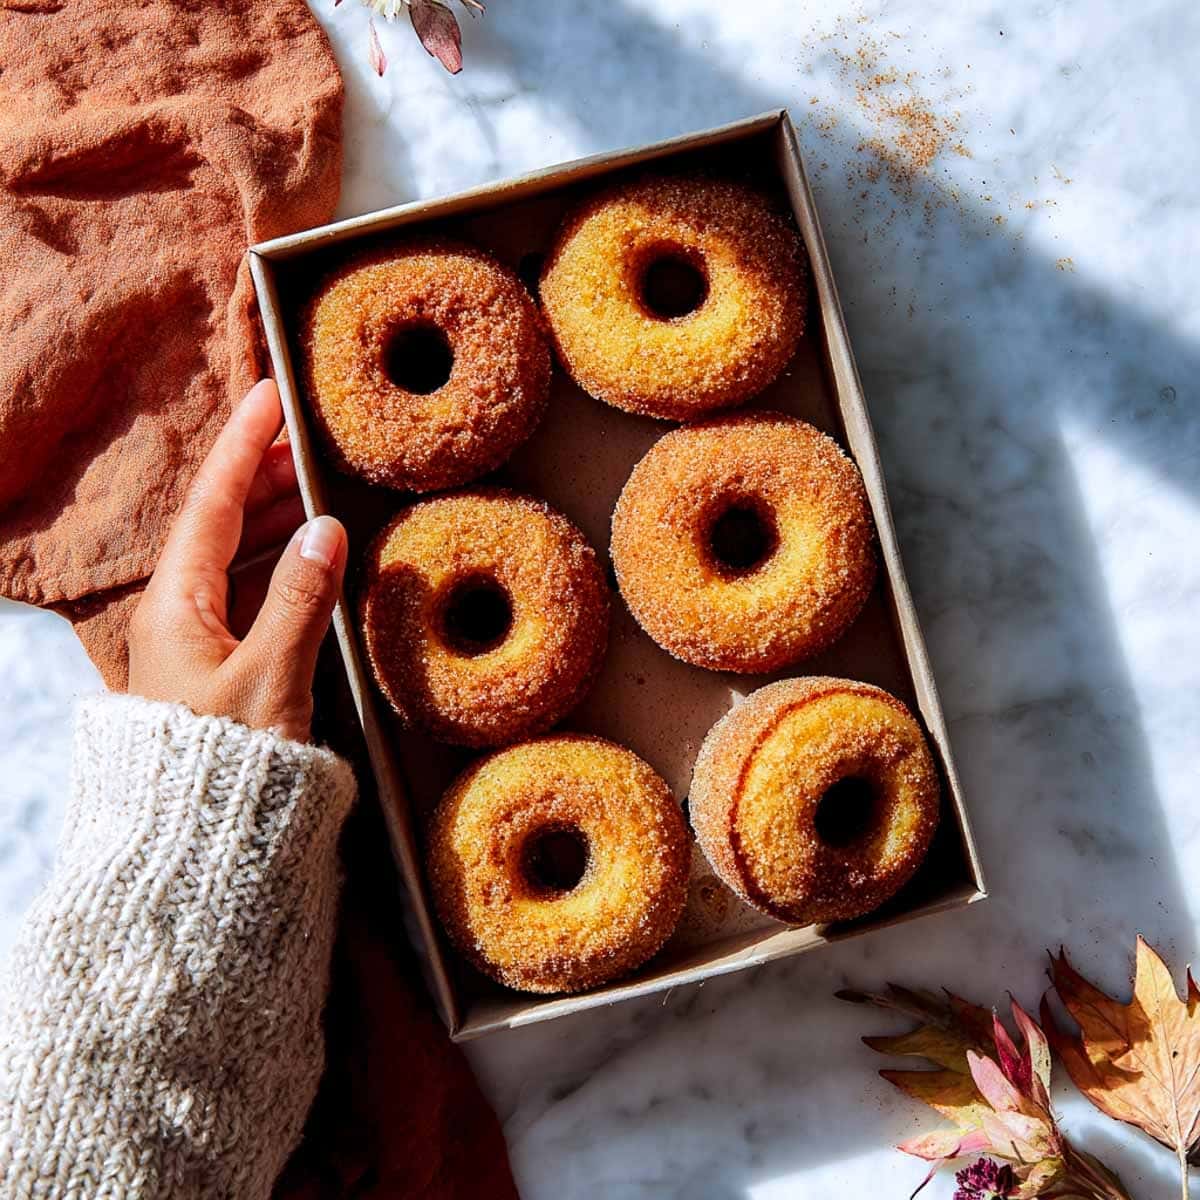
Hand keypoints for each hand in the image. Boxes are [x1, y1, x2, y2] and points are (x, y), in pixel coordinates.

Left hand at [128, 380, 347, 742]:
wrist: (196, 845)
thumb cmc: (226, 766)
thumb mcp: (271, 679)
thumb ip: (302, 601)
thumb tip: (327, 530)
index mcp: (177, 606)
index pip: (213, 505)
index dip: (244, 447)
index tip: (270, 397)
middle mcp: (178, 617)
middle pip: (220, 526)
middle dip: (262, 479)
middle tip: (307, 443)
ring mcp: (196, 645)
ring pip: (235, 560)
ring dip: (273, 521)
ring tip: (313, 490)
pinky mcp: (218, 672)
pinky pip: (247, 595)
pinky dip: (280, 566)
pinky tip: (310, 561)